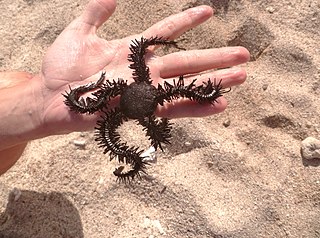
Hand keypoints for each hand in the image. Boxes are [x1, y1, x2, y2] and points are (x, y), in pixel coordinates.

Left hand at [37, 0, 249, 134]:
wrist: (50, 98)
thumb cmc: (61, 67)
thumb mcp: (79, 33)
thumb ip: (96, 14)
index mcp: (133, 51)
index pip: (166, 32)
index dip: (186, 21)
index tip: (207, 11)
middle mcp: (144, 71)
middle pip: (186, 61)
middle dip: (215, 57)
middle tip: (244, 54)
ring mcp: (144, 91)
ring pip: (186, 85)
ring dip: (214, 81)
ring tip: (241, 76)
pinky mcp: (140, 110)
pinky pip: (172, 108)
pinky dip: (195, 107)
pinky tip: (218, 104)